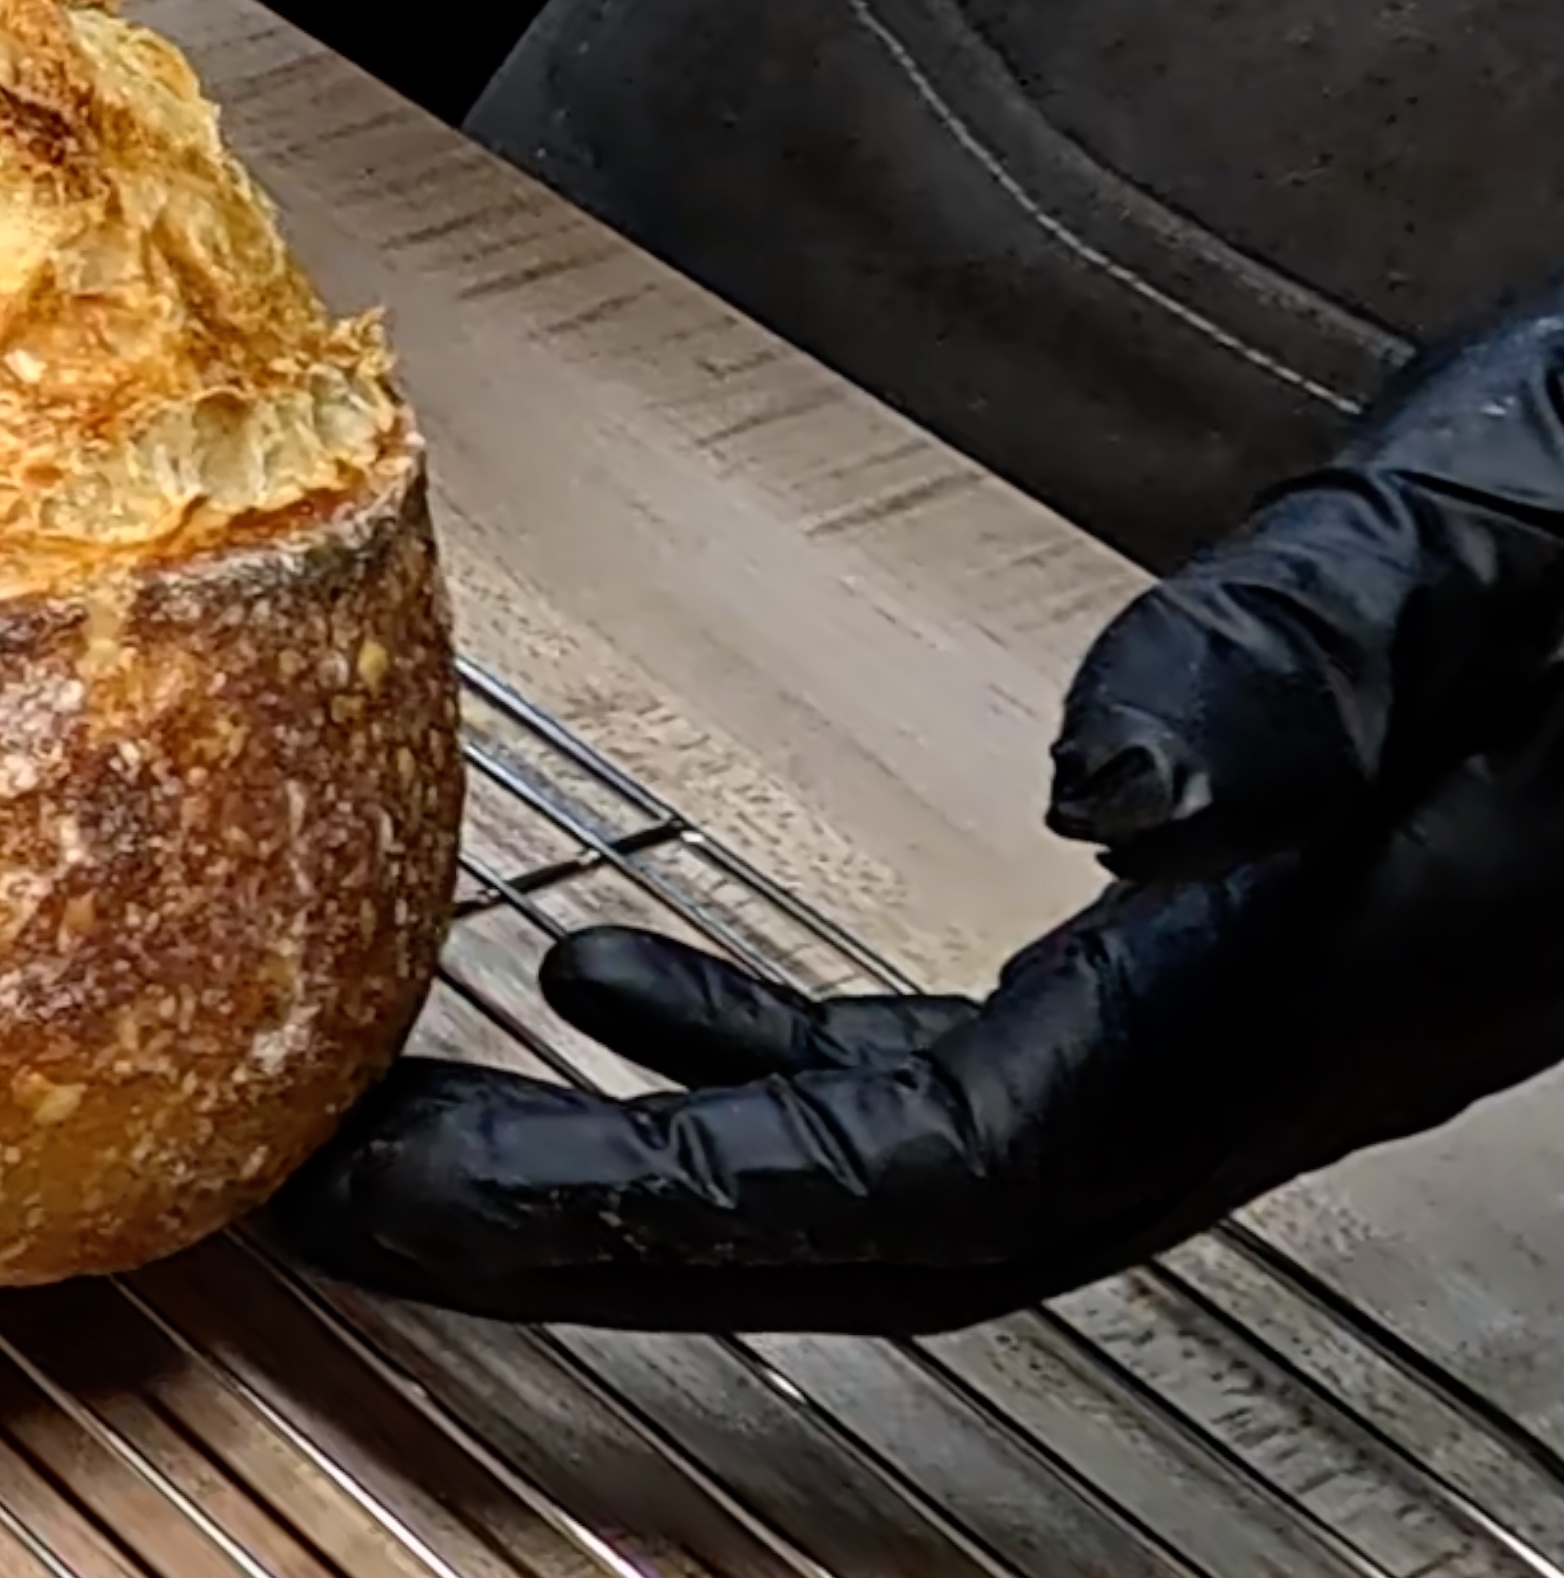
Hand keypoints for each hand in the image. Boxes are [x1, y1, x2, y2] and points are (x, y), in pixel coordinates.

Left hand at [266, 276, 1563, 1333]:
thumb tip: (1115, 781)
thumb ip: (1329, 641)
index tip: (389, 1186)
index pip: (908, 1174)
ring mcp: (1221, 1018)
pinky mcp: (1204, 958)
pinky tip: (619, 985)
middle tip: (321, 1202)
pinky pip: (924, 1065)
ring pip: (870, 1165)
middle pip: (851, 1227)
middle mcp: (1240, 1047)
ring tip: (414, 1127)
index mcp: (1286, 987)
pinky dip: (741, 1047)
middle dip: (569, 1237)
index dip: (626, 1206)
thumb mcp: (1520, 528)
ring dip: (628, 1163)